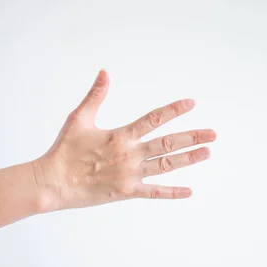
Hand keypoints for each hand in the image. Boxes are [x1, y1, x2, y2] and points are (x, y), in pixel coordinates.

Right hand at [33, 70, 215, 211]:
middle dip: (193, 137)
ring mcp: (131, 174)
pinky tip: (189, 191)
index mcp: (121, 135)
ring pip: (166, 165)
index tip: (192, 103)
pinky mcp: (127, 192)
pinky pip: (155, 193)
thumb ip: (96, 96)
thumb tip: (104, 73)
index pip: (154, 118)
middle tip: (213, 134)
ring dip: (188, 158)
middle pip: (168, 143)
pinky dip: (172, 193)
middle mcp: (131, 154)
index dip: (174, 109)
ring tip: (207, 152)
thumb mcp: (79, 119)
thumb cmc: (64, 150)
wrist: (52, 182)